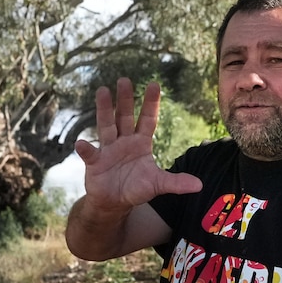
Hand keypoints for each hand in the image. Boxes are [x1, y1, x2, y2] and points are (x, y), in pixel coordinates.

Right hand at [75, 78, 201, 212]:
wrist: (116, 202)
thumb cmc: (137, 188)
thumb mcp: (158, 184)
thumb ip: (176, 182)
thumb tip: (200, 185)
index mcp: (141, 143)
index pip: (148, 120)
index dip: (151, 103)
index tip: (155, 84)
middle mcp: (124, 141)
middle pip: (125, 116)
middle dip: (125, 99)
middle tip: (125, 80)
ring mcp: (108, 149)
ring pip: (106, 125)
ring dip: (104, 109)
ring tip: (102, 91)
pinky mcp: (95, 162)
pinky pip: (90, 154)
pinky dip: (85, 149)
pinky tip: (81, 143)